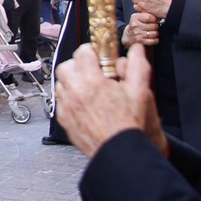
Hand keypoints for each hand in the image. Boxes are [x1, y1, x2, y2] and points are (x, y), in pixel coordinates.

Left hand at [53, 43, 164, 157]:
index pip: (82, 52)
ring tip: (89, 88)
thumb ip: (137, 65)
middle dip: (78, 65)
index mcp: (91, 82)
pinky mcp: (63, 119)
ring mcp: (66, 106)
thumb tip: (136, 49)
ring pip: (61, 83)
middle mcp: (75, 92)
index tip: (99, 58)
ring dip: (73, 81)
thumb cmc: (128, 124)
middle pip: (66, 66)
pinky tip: (85, 104)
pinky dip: (70, 98)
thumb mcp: (139, 90)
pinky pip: (61, 100)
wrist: (118, 150)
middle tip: (92, 72)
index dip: (92, 52)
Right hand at [121, 11, 160, 46]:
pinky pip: (152, 41)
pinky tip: (155, 38)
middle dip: (156, 27)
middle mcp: (135, 25)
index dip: (154, 19)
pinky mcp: (140, 41)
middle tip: (154, 27)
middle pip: (153, 26)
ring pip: (154, 34)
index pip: (149, 17)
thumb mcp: (138, 16)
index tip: (153, 20)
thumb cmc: (136, 25)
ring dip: (156, 33)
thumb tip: (150, 6)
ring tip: (154, 32)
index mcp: (135, 17)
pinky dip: (155, 40)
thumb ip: (144, 11)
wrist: (129, 36)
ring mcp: (137, 34)